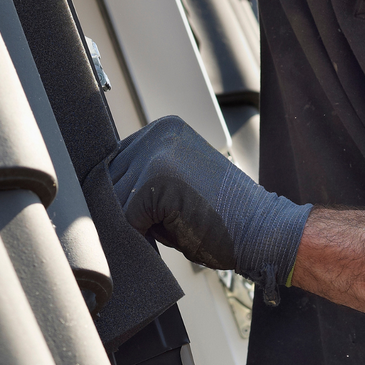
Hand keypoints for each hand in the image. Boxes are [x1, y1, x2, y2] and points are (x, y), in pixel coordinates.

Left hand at [107, 116, 311, 293]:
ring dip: (131, 222)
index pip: (116, 164)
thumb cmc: (223, 217)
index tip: (137, 215)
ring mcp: (156, 154)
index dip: (123, 196)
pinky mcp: (156, 179)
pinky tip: (168, 234)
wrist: (263, 231)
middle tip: (155, 226)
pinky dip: (140, 233)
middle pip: (109, 178)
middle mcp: (158, 134)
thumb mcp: (178, 185)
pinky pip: (125, 216)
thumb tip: (102, 197)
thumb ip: (144, 180)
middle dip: (124, 209)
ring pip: (113, 198)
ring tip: (166, 228)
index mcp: (164, 129)